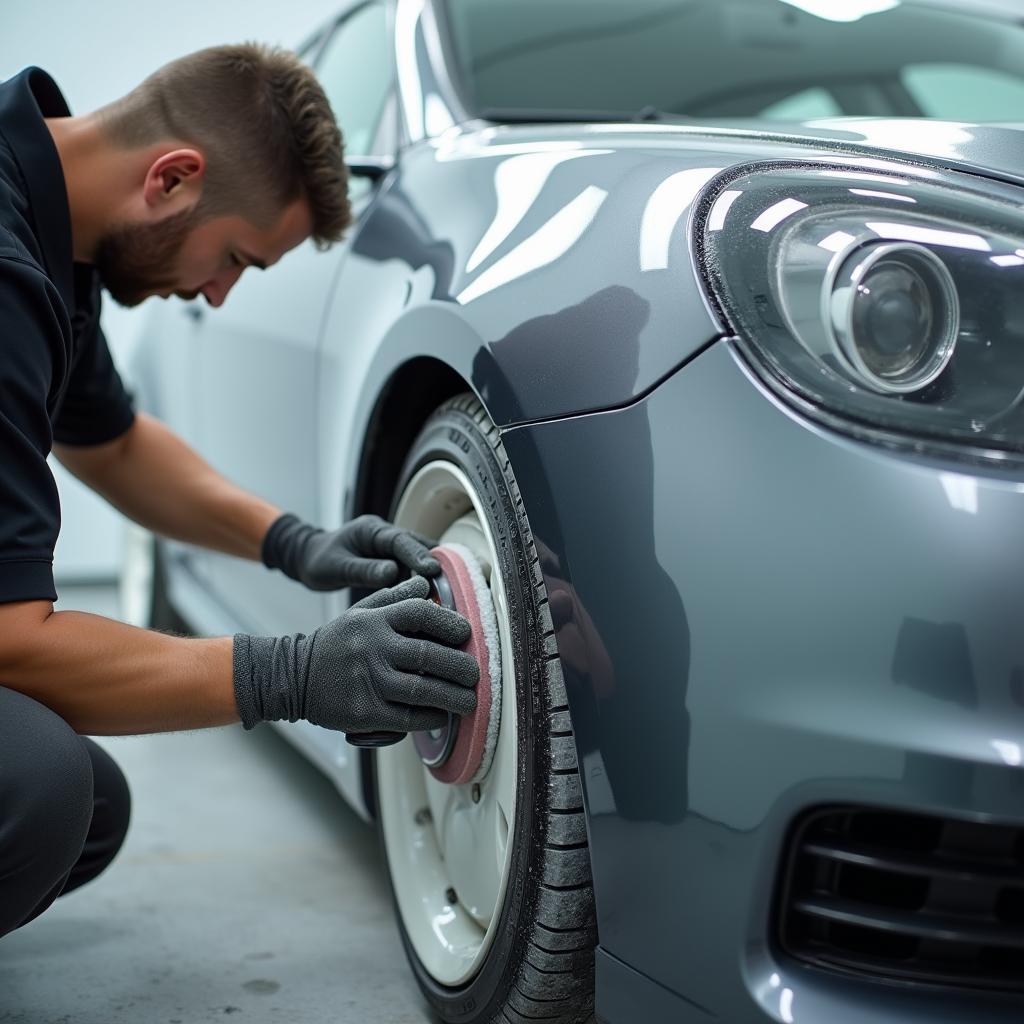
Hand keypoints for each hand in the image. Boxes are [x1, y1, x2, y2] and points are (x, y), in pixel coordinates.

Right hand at [233, 576, 479, 733]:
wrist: (292, 676)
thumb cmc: (336, 644)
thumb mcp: (361, 612)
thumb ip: (395, 597)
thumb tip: (427, 583)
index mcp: (374, 620)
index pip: (420, 613)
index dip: (450, 623)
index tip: (467, 634)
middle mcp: (372, 647)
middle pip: (429, 655)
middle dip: (461, 666)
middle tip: (476, 673)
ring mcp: (368, 681)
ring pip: (423, 690)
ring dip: (453, 697)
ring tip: (470, 700)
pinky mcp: (364, 712)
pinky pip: (407, 717)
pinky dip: (430, 717)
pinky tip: (441, 714)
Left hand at [262, 512, 440, 590]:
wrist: (309, 558)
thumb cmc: (318, 561)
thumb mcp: (336, 568)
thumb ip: (363, 569)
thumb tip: (392, 572)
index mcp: (371, 530)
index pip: (400, 541)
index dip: (418, 555)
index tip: (432, 570)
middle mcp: (385, 535)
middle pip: (417, 546)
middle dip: (434, 564)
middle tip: (450, 584)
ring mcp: (390, 547)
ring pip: (418, 558)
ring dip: (431, 574)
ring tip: (445, 595)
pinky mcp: (393, 560)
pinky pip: (412, 568)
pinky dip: (422, 581)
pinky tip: (431, 599)